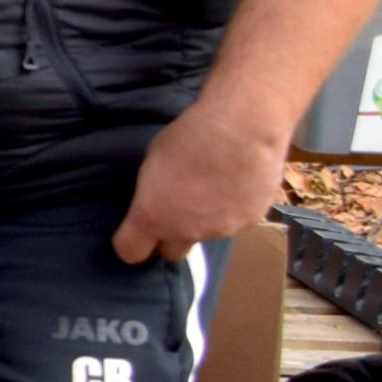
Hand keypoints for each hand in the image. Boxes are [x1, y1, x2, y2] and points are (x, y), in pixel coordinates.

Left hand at [110, 95, 291, 265]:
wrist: (243, 129)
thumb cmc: (189, 136)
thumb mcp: (153, 161)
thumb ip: (154, 192)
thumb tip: (158, 201)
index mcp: (154, 217)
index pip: (130, 251)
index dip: (129, 242)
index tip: (134, 230)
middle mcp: (187, 231)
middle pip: (172, 252)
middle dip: (168, 238)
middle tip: (173, 211)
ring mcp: (222, 230)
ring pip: (206, 235)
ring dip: (203, 220)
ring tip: (210, 186)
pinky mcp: (251, 221)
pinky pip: (234, 222)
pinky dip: (231, 209)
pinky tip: (235, 184)